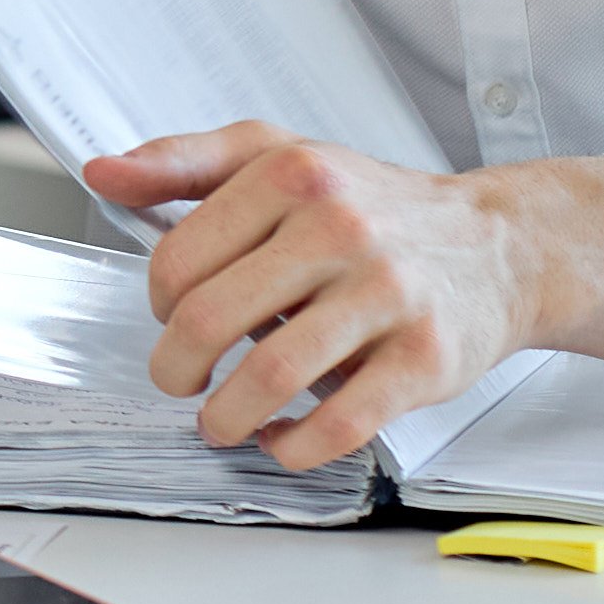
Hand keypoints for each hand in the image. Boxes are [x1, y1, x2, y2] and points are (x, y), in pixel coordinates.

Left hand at [91, 130, 603, 471]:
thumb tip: (102, 174)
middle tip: (179, 380)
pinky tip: (280, 439)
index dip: (160, 303)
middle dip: (176, 368)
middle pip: (211, 320)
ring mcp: (387, 296)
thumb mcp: (278, 156)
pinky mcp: (425, 359)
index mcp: (291, 174)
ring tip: (219, 423)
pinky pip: (339, 424)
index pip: (179, 257)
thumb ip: (184, 162)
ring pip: (270, 378)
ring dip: (225, 418)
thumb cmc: (375, 207)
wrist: (501, 246)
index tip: (173, 318)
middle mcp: (339, 229)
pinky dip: (293, 447)